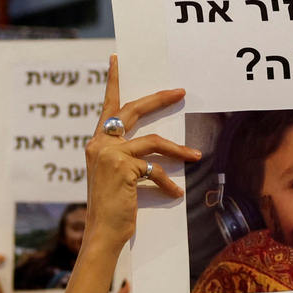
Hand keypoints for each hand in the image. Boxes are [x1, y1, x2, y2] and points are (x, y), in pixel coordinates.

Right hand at [82, 56, 194, 249]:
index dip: (113, 82)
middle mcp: (99, 144)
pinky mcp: (123, 167)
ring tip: (195, 157)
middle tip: (180, 92)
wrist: (103, 233)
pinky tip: (175, 193)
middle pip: (132, 110)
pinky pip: (154, 168)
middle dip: (158, 99)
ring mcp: (109, 154)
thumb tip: (155, 147)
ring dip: (177, 150)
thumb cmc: (113, 208)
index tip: (117, 59)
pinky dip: (167, 181)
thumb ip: (128, 157)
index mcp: (97, 143)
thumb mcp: (118, 177)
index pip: (108, 107)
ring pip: (152, 141)